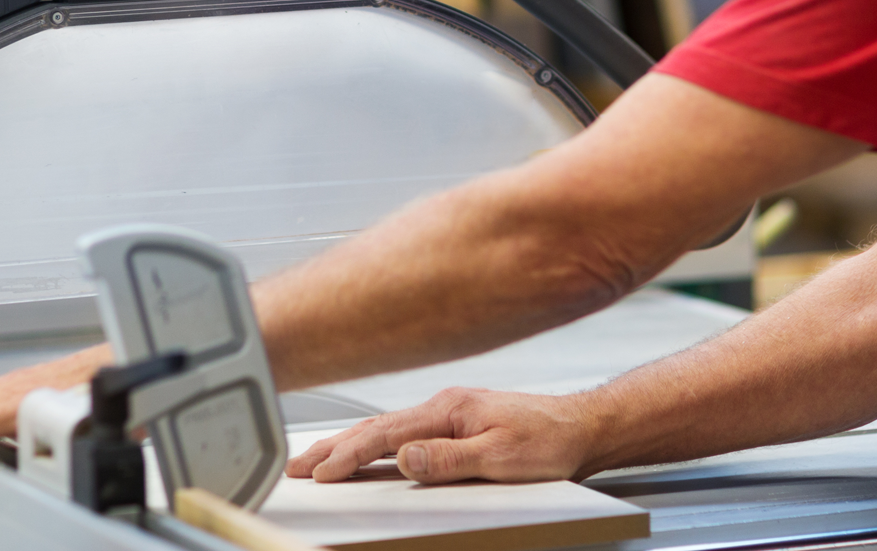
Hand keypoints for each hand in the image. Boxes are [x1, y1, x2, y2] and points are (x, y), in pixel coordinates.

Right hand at [287, 387, 607, 484]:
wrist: (581, 427)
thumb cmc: (549, 442)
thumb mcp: (501, 458)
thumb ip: (449, 459)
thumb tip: (402, 459)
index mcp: (448, 410)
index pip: (384, 436)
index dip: (347, 455)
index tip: (319, 472)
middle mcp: (442, 405)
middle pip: (374, 427)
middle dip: (331, 447)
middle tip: (295, 466)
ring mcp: (447, 411)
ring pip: (384, 429)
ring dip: (346, 444)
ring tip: (316, 460)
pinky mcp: (455, 421)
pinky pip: (400, 432)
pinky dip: (371, 442)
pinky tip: (364, 451)